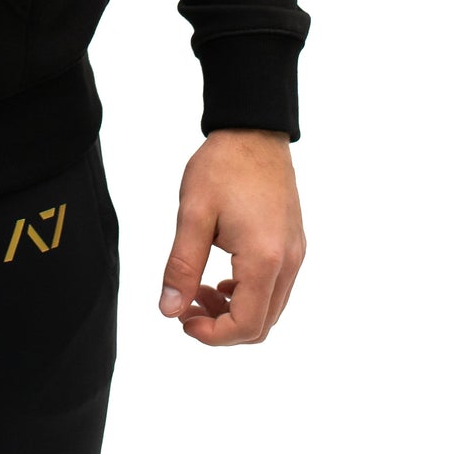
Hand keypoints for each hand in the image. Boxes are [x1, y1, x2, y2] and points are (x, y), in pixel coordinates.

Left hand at [159, 128, 304, 345]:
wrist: (253, 131)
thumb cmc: (222, 167)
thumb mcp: (193, 213)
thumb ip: (182, 265)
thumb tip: (169, 309)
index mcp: (264, 259)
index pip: (246, 324)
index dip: (213, 334)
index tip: (181, 319)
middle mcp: (288, 262)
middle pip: (262, 324)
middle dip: (222, 326)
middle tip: (186, 306)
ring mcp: (295, 254)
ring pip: (270, 308)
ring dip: (235, 311)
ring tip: (198, 289)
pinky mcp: (293, 244)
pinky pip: (276, 287)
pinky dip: (249, 294)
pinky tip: (221, 276)